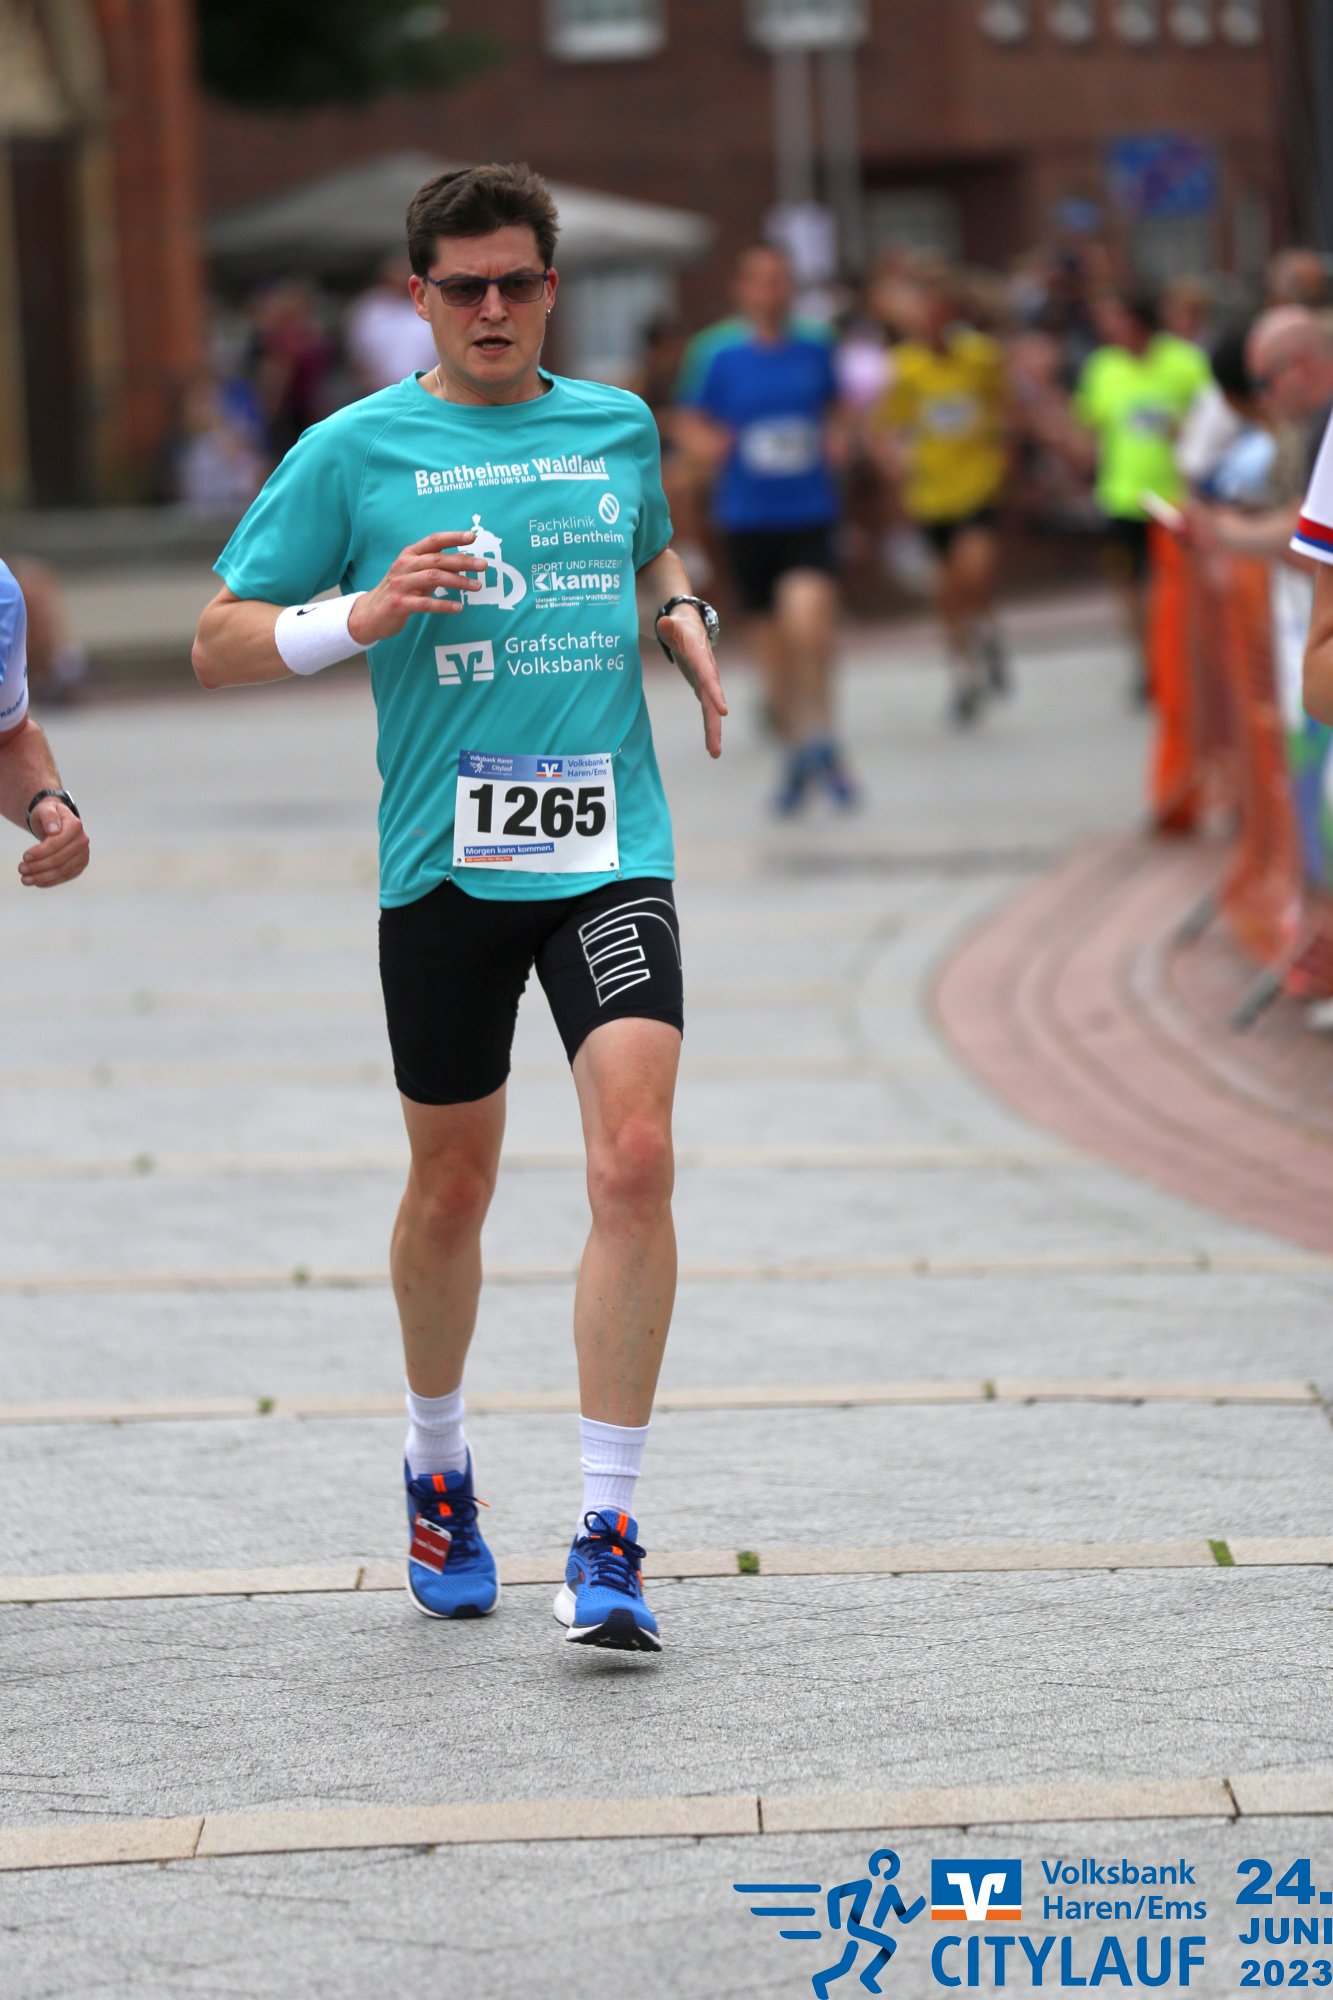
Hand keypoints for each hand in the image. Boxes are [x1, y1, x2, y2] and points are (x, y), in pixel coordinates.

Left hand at [19, 798, 88, 888]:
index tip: (25, 856)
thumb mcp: (45, 809)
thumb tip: (53, 830)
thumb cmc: (49, 817)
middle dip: (38, 866)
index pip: (57, 842)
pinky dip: (51, 881)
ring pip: (62, 870)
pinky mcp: (80, 865)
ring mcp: (83, 854)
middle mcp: (82, 841)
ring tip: (25, 879)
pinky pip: (66, 876)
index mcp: (75, 825)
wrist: (57, 823)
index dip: (41, 852)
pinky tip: (37, 882)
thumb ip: (49, 816)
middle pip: (59, 859)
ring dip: (42, 877)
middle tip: (21, 869)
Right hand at [348, 531, 487, 644]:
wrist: (370, 613)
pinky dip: (444, 605)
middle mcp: (404, 566)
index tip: (472, 537)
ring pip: (434, 578)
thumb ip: (434, 567)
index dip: (453, 537)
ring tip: (476, 586)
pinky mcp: (400, 604)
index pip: (433, 541)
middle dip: (463, 561)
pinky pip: (426, 603)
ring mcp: (401, 584)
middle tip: (483, 566)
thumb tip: (462, 562)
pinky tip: (458, 607)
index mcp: (409, 555)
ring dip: (458, 581)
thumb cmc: (398, 591)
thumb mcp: (414, 574)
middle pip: (437, 559)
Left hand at [658, 609, 727, 758]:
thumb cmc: (680, 625)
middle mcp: (708, 672)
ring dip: (713, 732)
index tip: (723, 711)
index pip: (708, 676)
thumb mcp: (673, 623)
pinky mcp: (704, 690)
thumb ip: (668, 625)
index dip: (715, 692)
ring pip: (712, 710)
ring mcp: (708, 683)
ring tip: (714, 754)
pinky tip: (712, 748)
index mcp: (701, 657)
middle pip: (713, 700)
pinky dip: (709, 728)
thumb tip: (663, 622)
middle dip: (714, 723)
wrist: (691, 626)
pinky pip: (708, 711)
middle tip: (716, 746)